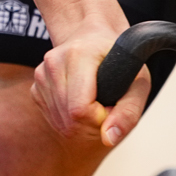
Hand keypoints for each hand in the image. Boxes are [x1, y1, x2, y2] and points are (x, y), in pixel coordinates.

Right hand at [30, 16, 150, 148]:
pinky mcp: (36, 87)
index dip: (100, 119)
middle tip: (108, 105)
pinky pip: (54, 119)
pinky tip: (82, 100)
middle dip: (93, 123)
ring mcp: (42, 75)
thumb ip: (128, 112)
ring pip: (61, 123)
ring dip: (82, 122)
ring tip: (97, 100)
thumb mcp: (138, 81)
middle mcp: (54, 63)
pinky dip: (71, 119)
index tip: (113, 107)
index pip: (80, 110)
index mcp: (78, 55)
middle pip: (69, 120)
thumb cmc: (121, 57)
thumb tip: (108, 139)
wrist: (97, 36)